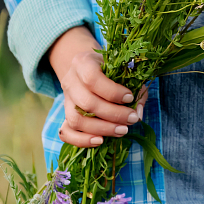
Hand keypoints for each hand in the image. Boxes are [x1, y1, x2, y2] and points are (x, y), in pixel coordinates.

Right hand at [48, 26, 147, 147]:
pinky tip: (100, 141)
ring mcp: (65, 100)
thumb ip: (136, 90)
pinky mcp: (65, 115)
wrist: (87, 69)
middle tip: (132, 119)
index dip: (112, 92)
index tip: (130, 98)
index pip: (92, 79)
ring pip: (76, 120)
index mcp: (83, 63)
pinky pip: (66, 132)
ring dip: (101, 129)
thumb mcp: (124, 71)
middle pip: (86, 102)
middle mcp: (70, 81)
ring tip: (122, 130)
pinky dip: (82, 140)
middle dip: (113, 114)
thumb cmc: (110, 71)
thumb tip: (138, 114)